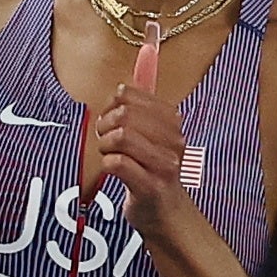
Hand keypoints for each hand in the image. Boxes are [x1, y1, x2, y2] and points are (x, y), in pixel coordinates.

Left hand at [91, 77, 193, 236]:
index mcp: (171, 121)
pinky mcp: (152, 186)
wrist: (167, 217)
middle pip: (124, 113)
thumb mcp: (151, 135)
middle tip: (105, 140)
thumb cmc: (154, 174)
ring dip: (105, 146)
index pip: (129, 94)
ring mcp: (164, 164)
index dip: (111, 105)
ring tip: (109, 155)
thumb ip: (142, 103)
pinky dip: (108, 166)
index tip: (111, 120)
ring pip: (120, 137)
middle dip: (104, 126)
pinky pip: (117, 164)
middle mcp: (172, 139)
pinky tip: (114, 172)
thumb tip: (139, 59)